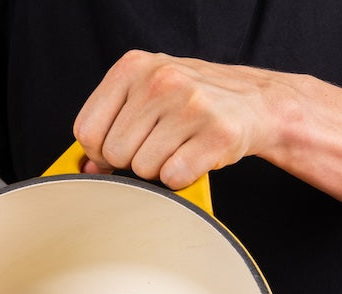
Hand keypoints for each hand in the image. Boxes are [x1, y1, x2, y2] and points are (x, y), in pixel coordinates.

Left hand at [73, 50, 282, 189]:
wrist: (255, 103)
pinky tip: (194, 157)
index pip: (87, 131)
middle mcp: (160, 80)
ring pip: (143, 169)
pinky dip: (181, 178)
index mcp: (132, 67)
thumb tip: (86, 169)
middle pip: (114, 154)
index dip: (99, 152)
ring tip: (179, 147)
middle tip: (158, 145)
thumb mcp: (143, 96)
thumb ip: (109, 125)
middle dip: (132, 161)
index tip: (119, 149)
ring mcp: (190, 105)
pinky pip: (173, 178)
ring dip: (158, 170)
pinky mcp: (216, 133)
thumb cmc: (191, 103)